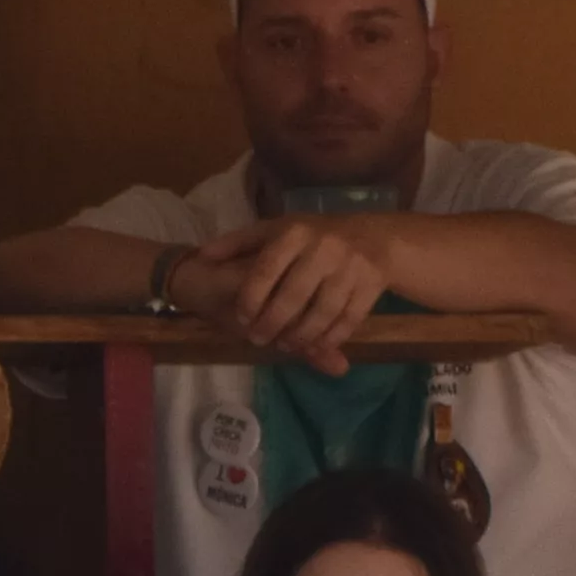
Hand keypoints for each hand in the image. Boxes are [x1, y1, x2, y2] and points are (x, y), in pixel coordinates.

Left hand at [187, 218, 402, 370]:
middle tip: (258, 339)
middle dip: (272, 323)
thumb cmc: (313, 236)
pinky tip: (316, 344)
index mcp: (295, 232)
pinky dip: (330, 337)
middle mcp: (324, 248)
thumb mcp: (276, 230)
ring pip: (321, 313)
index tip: (242, 318)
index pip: (266, 270)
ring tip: (285, 345)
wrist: (374, 238)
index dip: (251, 298)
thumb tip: (201, 255)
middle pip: (292, 297)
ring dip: (300, 336)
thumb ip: (238, 242)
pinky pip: (347, 320)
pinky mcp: (371, 286)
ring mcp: (351, 268)